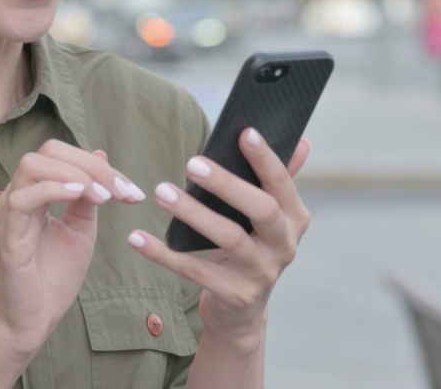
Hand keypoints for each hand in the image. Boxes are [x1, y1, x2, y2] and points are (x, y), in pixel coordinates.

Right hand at [0, 140, 146, 359]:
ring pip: (33, 165)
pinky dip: (55, 189)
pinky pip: (24, 198)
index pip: (63, 154)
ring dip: (77, 175)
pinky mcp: (8, 235)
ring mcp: (10, 212)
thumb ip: (90, 194)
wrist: (34, 320)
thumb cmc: (53, 277)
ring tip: (105, 198)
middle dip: (92, 166)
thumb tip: (101, 154)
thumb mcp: (82, 228)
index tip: (133, 192)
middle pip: (50, 151)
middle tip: (122, 193)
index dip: (100, 165)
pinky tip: (82, 198)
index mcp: (35, 191)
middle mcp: (19, 195)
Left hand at [127, 129, 311, 345]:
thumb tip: (302, 142)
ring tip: (162, 192)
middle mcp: (285, 246)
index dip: (266, 159)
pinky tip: (138, 238)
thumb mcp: (267, 217)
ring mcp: (262, 274)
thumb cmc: (250, 245)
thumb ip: (280, 180)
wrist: (241, 309)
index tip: (245, 132)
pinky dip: (164, 255)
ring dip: (193, 213)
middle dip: (227, 184)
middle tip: (191, 163)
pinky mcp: (235, 296)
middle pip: (261, 210)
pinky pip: (195, 271)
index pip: (283, 184)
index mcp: (296, 219)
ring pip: (229, 239)